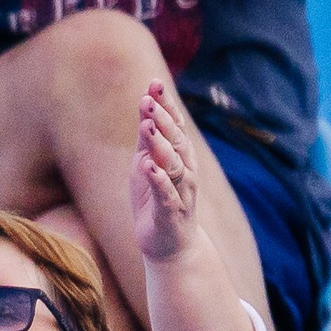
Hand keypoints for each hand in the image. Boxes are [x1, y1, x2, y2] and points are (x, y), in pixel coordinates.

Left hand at [130, 81, 202, 262]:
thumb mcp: (146, 164)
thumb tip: (145, 103)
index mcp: (178, 157)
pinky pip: (167, 195)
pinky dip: (159, 181)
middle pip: (176, 141)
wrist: (170, 246)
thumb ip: (147, 138)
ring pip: (174, 165)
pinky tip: (149, 168)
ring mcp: (180, 192)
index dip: (166, 105)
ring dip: (161, 145)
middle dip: (163, 120)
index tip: (154, 84)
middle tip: (149, 101)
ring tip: (147, 127)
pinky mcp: (171, 213)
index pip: (174, 126)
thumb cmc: (156, 201)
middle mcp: (185, 170)